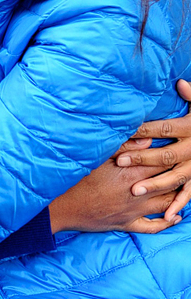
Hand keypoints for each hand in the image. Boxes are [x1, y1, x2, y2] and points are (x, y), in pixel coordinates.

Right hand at [49, 152, 189, 235]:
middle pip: (169, 182)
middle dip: (180, 174)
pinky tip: (176, 217)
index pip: (162, 162)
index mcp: (131, 173)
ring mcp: (134, 211)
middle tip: (187, 166)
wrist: (63, 206)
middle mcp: (138, 192)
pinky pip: (153, 227)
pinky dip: (167, 223)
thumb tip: (147, 139)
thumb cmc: (77, 179)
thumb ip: (124, 147)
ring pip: (166, 204)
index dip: (173, 154)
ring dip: (178, 197)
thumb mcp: (98, 157)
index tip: (178, 148)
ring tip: (185, 189)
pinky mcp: (127, 223)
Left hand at [113, 78, 190, 214]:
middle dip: (141, 158)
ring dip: (155, 185)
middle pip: (165, 154)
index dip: (143, 131)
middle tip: (119, 162)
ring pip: (175, 177)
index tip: (122, 133)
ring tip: (134, 190)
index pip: (163, 129)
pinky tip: (167, 215)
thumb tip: (180, 83)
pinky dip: (180, 203)